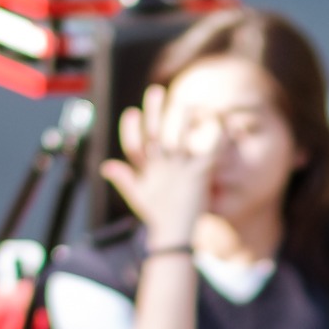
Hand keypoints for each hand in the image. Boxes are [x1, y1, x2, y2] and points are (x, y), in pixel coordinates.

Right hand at [99, 85, 220, 249]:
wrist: (174, 239)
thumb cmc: (158, 218)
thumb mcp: (139, 196)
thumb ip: (125, 178)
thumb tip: (106, 165)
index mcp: (148, 171)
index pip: (135, 145)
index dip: (132, 128)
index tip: (131, 113)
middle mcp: (161, 168)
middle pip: (156, 134)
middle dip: (155, 111)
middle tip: (156, 90)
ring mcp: (179, 171)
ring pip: (179, 138)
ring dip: (183, 119)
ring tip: (189, 102)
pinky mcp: (198, 176)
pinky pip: (209, 151)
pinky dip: (217, 137)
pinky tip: (222, 123)